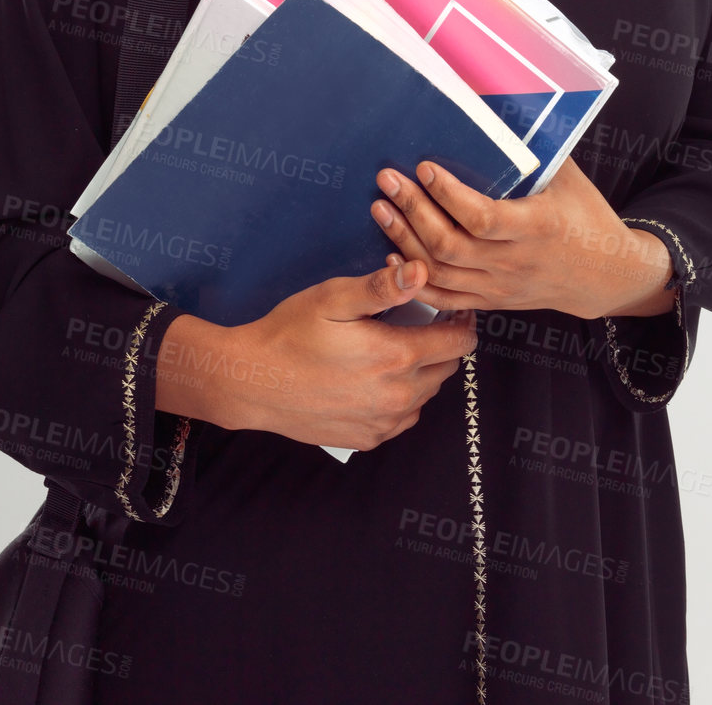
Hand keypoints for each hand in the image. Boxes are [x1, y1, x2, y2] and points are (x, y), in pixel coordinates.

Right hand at [156, 260, 476, 451]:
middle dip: (441, 344)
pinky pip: (403, 417)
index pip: (459, 343)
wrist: (251, 382)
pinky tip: (377, 378)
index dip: (461, 322)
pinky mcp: (366, 439)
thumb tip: (422, 272)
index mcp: (398, 358)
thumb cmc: (291, 333)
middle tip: (418, 323)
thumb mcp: (334, 298)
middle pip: (447, 368)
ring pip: (427, 394)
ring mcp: (383, 423)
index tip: (449, 309)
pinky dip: (402, 397)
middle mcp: (398, 397)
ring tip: (395, 348)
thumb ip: (383, 287)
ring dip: (423, 371)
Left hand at [370, 157, 675, 319]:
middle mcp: (514, 262)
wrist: (608, 275)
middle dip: (412, 211)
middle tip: (388, 180)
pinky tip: (392, 253)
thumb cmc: (588, 217)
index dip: (448, 194)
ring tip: (381, 208)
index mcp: (537, 228)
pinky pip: (444, 297)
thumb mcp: (569, 179)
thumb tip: (501, 108)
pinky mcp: (492, 301)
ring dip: (404, 239)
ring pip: (439, 271)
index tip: (425, 166)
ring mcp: (500, 286)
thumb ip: (536, 152)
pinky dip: (414, 276)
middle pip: (450, 244)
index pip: (482, 217)